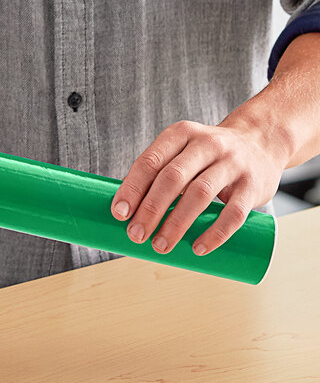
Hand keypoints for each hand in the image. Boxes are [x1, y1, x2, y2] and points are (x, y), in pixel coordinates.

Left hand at [110, 114, 287, 255]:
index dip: (132, 188)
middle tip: (136, 235)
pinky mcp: (253, 184)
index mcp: (181, 135)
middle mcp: (207, 144)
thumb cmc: (207, 156)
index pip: (150, 161)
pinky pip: (234, 213)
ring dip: (176, 224)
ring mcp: (233, 163)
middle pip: (172, 178)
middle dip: (151, 209)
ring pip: (200, 194)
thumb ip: (157, 175)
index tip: (119, 214)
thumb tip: (124, 212)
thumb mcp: (181, 152)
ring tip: (160, 246)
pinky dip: (215, 233)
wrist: (262, 141)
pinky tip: (198, 248)